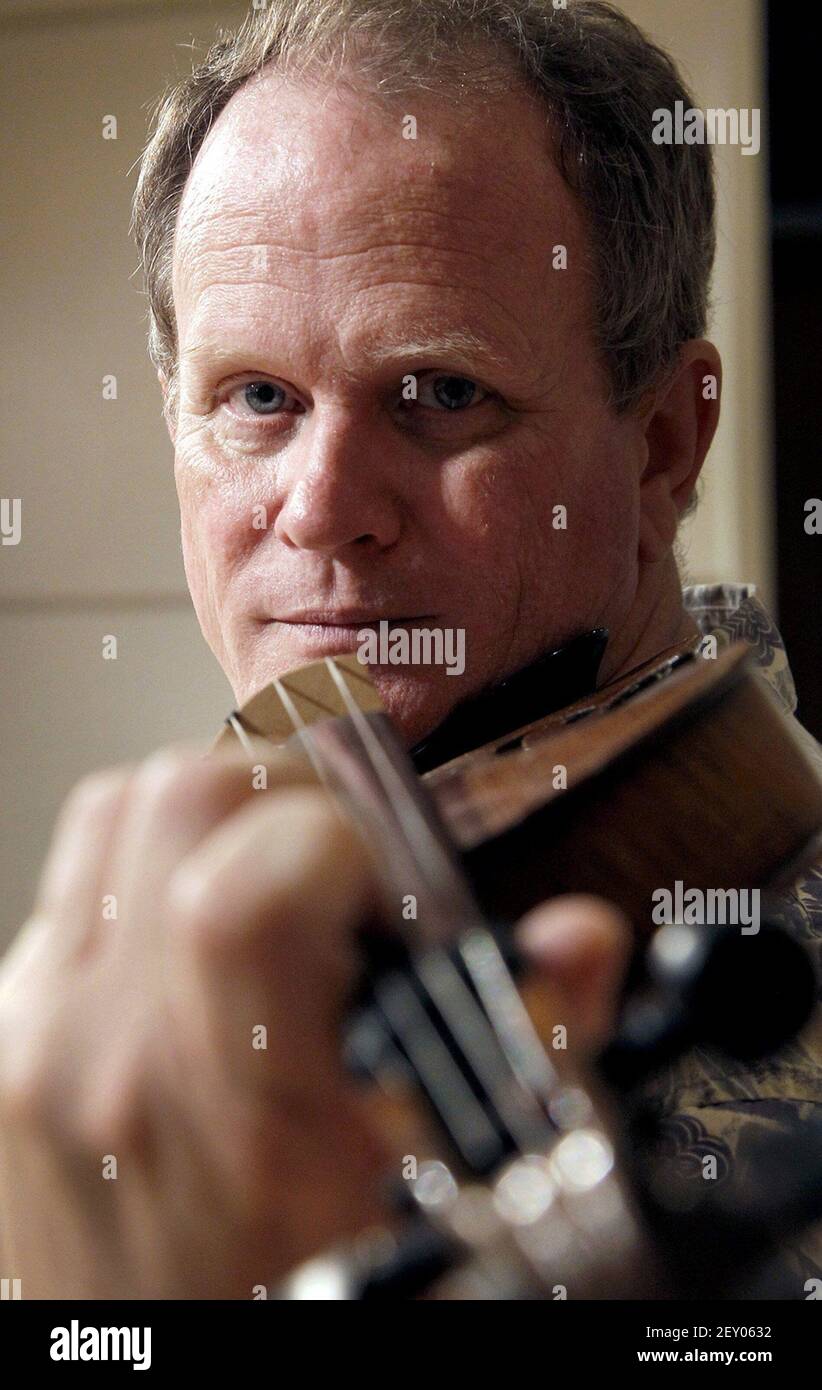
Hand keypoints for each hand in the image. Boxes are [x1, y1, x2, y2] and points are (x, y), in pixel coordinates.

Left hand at [0, 744, 628, 1297]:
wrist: (141, 1363)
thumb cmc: (291, 1293)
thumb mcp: (432, 1202)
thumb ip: (521, 1054)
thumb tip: (577, 939)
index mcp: (236, 1120)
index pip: (248, 892)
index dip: (341, 837)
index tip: (387, 876)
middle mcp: (104, 1063)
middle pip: (176, 800)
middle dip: (286, 789)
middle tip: (340, 853)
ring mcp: (34, 1038)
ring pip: (116, 813)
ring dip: (213, 812)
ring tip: (274, 873)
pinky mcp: (3, 1027)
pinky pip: (75, 881)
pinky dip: (151, 867)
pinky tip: (200, 937)